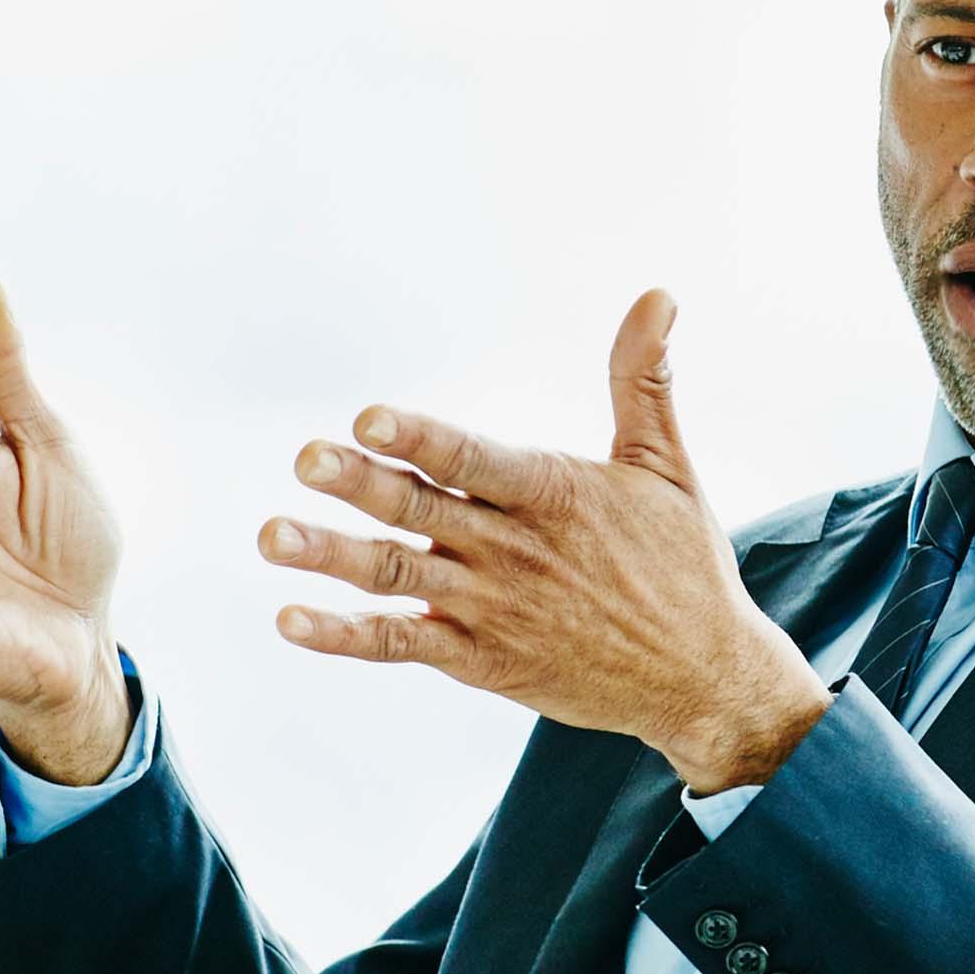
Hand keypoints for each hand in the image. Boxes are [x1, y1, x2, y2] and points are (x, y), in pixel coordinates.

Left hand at [260, 291, 830, 793]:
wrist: (703, 678)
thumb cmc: (683, 562)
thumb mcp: (666, 465)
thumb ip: (643, 380)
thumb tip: (657, 295)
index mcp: (554, 494)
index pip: (473, 460)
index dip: (421, 439)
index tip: (370, 418)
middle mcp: (515, 551)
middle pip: (422, 510)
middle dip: (359, 484)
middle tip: (305, 459)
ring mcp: (493, 609)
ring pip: (398, 576)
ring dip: (331, 558)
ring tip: (271, 537)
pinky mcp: (481, 660)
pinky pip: (401, 643)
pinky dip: (346, 635)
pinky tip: (293, 620)